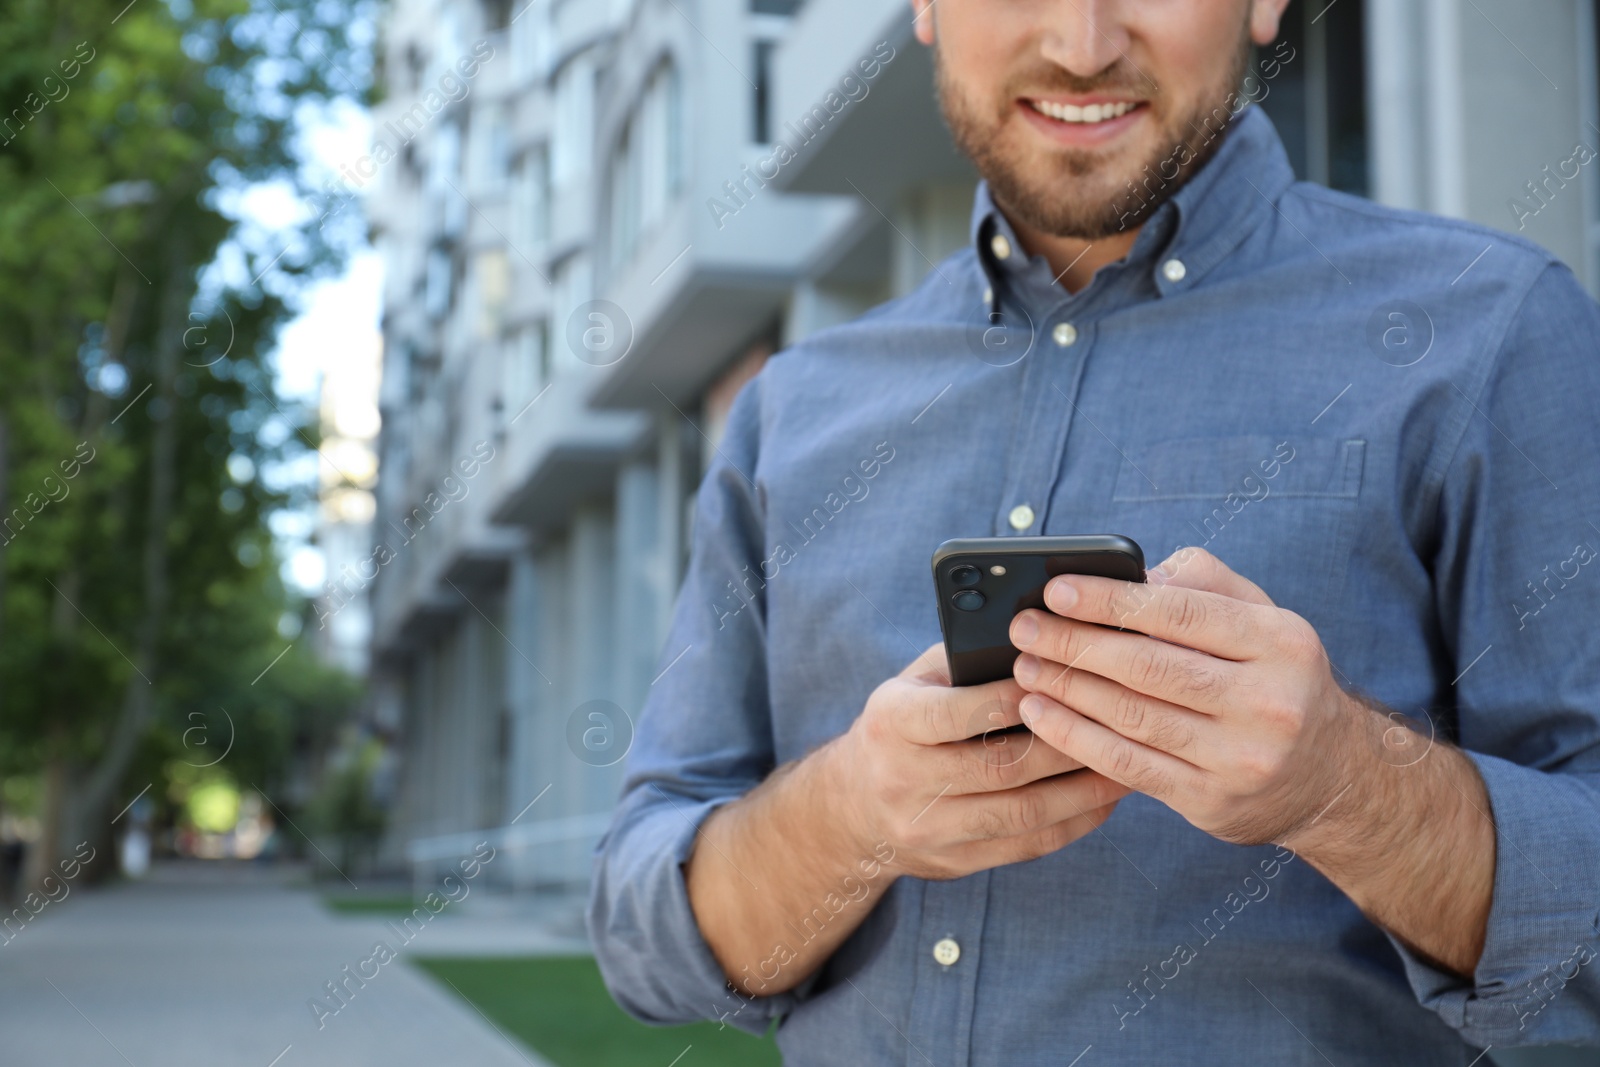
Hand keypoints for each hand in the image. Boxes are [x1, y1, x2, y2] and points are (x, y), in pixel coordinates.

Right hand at [824, 644, 1128, 880]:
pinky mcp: (955, 862)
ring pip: (1020, 813)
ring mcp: (928, 829)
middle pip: (999, 767)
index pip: (957, 712)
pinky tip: (1104, 799)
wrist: (853, 807)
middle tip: (1114, 722)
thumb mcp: (914, 682)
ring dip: (1081, 790)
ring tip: (1123, 762)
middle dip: (1064, 744)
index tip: (1061, 677)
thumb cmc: (903, 724)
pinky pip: (1027, 845)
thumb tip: (1044, 643)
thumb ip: (968, 661)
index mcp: (892, 722)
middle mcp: (903, 780)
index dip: (1013, 698)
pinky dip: (1074, 822)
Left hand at [1009, 547, 1369, 846]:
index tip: (1056, 590)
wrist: (1331, 776)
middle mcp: (1267, 702)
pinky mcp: (1211, 801)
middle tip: (1025, 629)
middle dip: (1074, 644)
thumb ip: (1204, 584)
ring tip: (1024, 668)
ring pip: (1132, 717)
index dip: (1110, 601)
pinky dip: (1075, 738)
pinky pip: (1128, 766)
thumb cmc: (1275, 678)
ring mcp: (1240, 758)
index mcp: (1280, 642)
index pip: (1180, 612)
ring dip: (1066, 689)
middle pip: (1148, 667)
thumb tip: (1134, 575)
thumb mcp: (1264, 619)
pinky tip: (1041, 716)